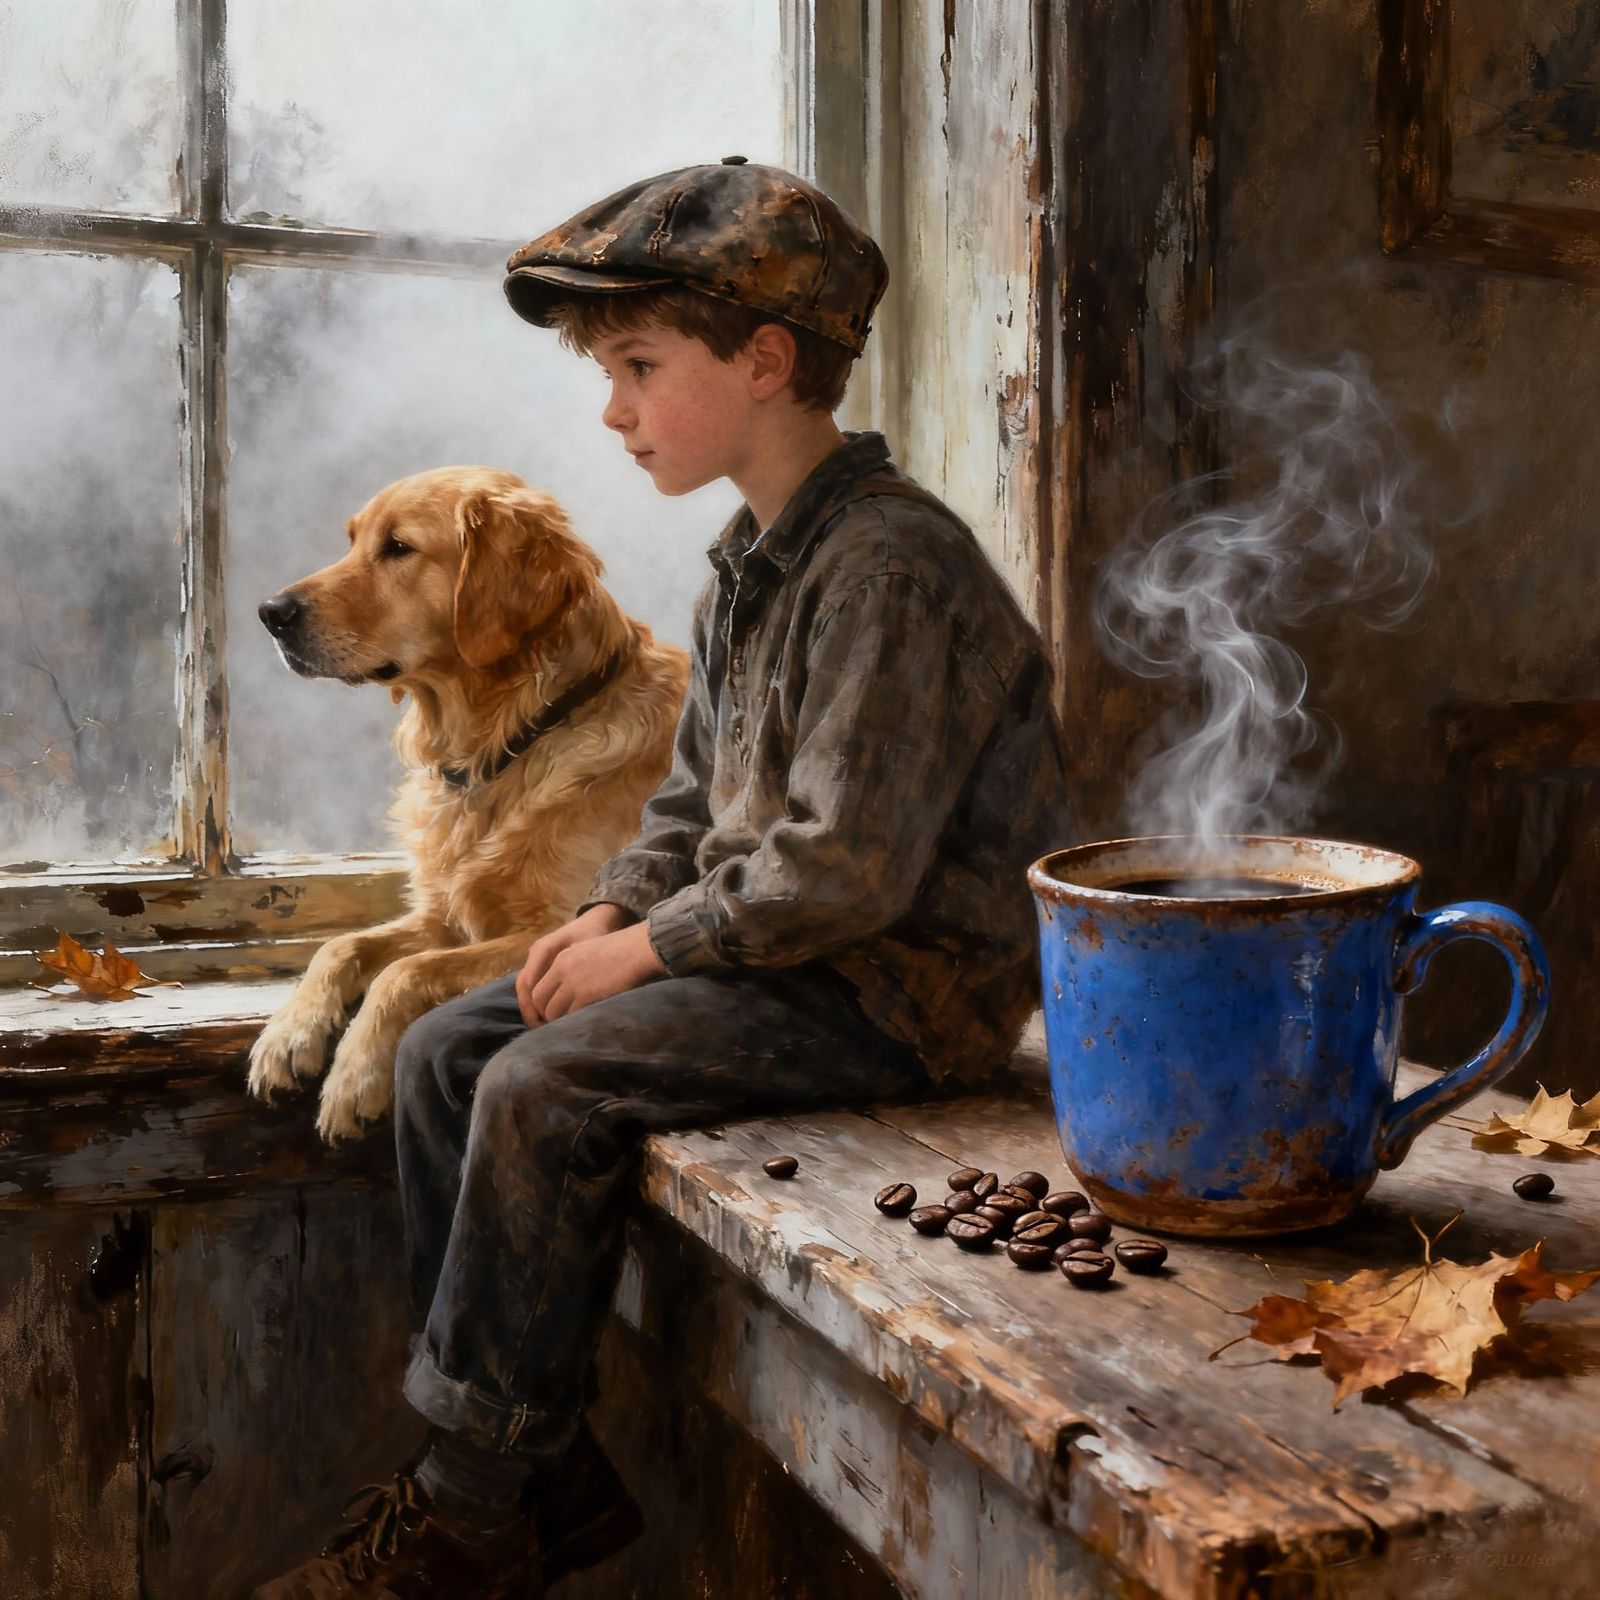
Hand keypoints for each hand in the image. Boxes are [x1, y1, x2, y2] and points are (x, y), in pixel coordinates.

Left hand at [515, 904, 662, 1025]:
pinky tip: (582, 1023)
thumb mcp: (589, 951)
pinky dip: (573, 1022)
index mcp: (562, 958)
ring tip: (570, 1026)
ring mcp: (573, 983)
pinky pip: (571, 1015)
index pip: (538, 987)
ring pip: (552, 1011)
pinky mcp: (586, 995)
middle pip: (540, 1001)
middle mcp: (562, 970)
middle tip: (556, 1025)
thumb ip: (574, 968)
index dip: (543, 1004)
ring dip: (559, 1021)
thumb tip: (570, 991)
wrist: (637, 949)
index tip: (551, 1013)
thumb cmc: (621, 951)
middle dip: (546, 1015)